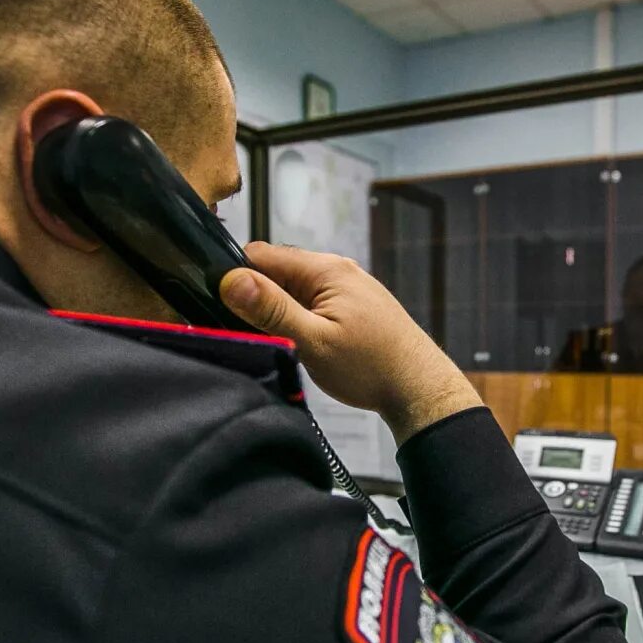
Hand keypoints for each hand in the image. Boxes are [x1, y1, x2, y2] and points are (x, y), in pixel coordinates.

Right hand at [219, 242, 481, 443]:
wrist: (419, 388)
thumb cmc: (372, 367)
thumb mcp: (313, 340)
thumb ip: (272, 309)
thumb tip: (232, 279)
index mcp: (325, 269)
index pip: (261, 254)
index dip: (237, 277)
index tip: (222, 304)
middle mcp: (337, 270)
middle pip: (277, 271)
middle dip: (258, 296)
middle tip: (250, 331)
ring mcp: (347, 288)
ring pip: (293, 290)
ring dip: (279, 311)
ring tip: (278, 341)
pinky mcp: (352, 307)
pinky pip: (312, 303)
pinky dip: (298, 319)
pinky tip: (300, 344)